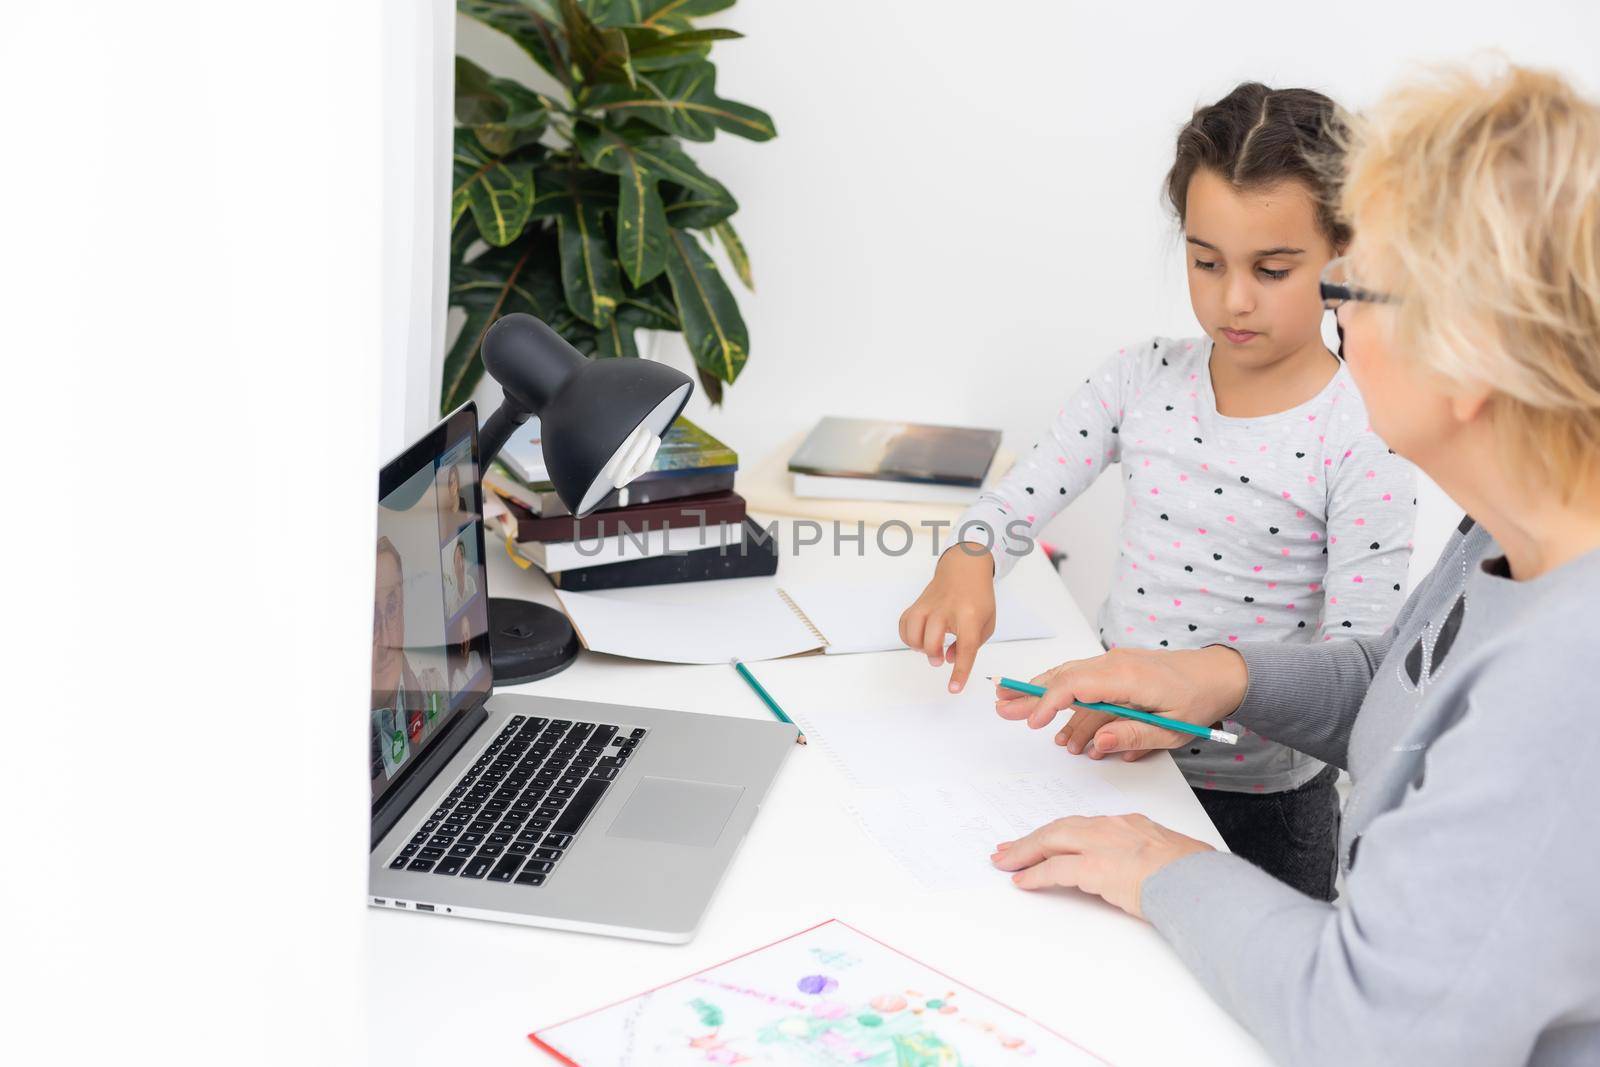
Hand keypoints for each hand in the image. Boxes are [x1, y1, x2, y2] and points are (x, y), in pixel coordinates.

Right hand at [898, 542, 995, 693]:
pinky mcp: (918, 604)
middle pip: (932, 639)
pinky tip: (916, 639)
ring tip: (927, 649)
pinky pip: (904, 623)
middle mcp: (947, 610)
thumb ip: (971, 645)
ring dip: (918, 647)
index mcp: (969, 616)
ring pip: (913, 631)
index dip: (960, 671)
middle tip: (939, 659)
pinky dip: (906, 636)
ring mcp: (929, 605)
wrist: (965, 568)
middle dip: (933, 655)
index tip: (954, 689)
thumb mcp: (986, 623)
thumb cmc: (978, 597)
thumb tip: (948, 659)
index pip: (965, 648)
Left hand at [990, 813, 1212, 917]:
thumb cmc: (1195, 875)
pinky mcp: (1094, 867)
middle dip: (1032, 839)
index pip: (1084, 827)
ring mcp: (1101, 845)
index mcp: (1130, 825)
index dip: (1061, 834)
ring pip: (1052, 841)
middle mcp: (1112, 828)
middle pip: (1061, 829)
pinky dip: (1035, 874)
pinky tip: (1022, 881)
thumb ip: (1148, 861)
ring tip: (1005, 862)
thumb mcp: (1171, 858)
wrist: (1200, 883)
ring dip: (1025, 852)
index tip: (1045, 841)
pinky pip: (1054, 868)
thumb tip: (1141, 876)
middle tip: (1008, 848)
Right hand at [993, 645, 1247, 759]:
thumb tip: (1099, 742)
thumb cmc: (1199, 701)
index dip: (1049, 702)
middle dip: (1030, 692)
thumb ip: (1134, 736)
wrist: (1219, 675)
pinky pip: (1084, 684)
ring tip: (1012, 707)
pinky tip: (1054, 723)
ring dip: (1041, 693)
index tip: (1032, 722)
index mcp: (1129, 677)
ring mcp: (1114, 665)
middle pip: (1064, 675)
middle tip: (1000, 704)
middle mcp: (1116, 664)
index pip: (1077, 684)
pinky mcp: (1116, 671)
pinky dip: (1065, 700)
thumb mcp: (1174, 730)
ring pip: (1069, 677)